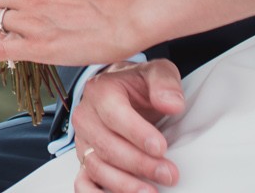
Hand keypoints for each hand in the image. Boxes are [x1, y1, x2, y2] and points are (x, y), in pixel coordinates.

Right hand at [72, 59, 183, 192]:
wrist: (122, 93)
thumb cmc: (139, 86)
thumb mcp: (157, 73)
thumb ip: (165, 84)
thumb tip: (172, 104)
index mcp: (101, 91)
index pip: (114, 114)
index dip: (137, 133)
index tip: (161, 147)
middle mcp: (86, 116)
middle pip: (106, 146)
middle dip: (139, 164)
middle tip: (168, 174)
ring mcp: (83, 141)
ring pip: (96, 167)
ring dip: (124, 185)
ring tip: (152, 192)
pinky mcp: (85, 161)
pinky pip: (83, 184)